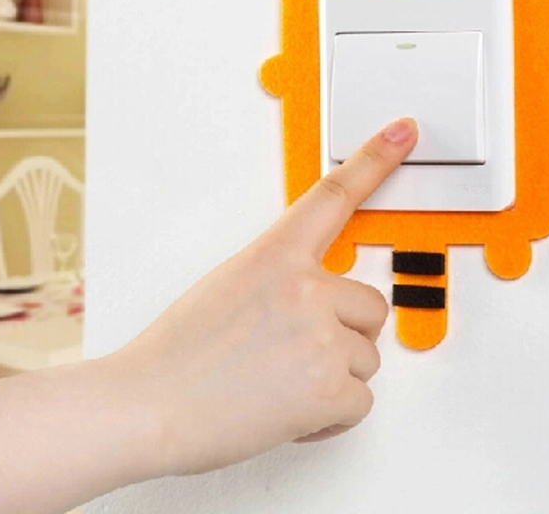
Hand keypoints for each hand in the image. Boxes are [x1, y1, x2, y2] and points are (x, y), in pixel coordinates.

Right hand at [113, 117, 417, 476]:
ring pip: (367, 358)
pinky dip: (331, 416)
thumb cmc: (177, 352)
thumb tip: (317, 298)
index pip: (335, 194)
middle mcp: (305, 288)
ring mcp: (320, 336)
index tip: (402, 132)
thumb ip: (282, 277)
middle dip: (345, 333)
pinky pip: (360, 401)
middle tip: (296, 350)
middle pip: (371, 306)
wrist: (146, 407)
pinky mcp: (328, 388)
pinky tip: (289, 410)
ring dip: (333, 376)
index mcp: (276, 255)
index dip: (376, 158)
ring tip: (281, 383)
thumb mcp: (230, 284)